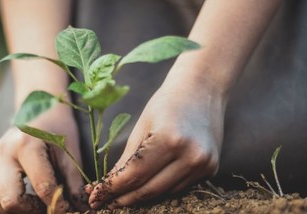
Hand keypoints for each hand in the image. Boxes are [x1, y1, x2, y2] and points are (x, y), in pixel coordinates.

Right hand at [0, 106, 86, 212]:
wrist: (40, 107)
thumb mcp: (70, 150)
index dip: (58, 205)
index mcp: (26, 146)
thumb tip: (80, 207)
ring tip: (27, 206)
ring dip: (4, 209)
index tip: (68, 211)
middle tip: (46, 208)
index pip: (42, 188)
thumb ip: (73, 180)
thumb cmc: (57, 128)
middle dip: (30, 211)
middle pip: (8, 198)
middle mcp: (2, 152)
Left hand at [87, 75, 224, 208]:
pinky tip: (147, 185)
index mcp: (169, 139)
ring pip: (164, 192)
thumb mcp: (142, 126)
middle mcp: (190, 155)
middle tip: (103, 203)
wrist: (203, 88)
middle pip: (149, 190)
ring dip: (141, 196)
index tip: (94, 198)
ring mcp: (204, 164)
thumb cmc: (167, 103)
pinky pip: (179, 187)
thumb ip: (126, 159)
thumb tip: (107, 186)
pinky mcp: (212, 168)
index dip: (111, 189)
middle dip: (123, 199)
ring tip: (121, 197)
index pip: (134, 175)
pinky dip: (162, 188)